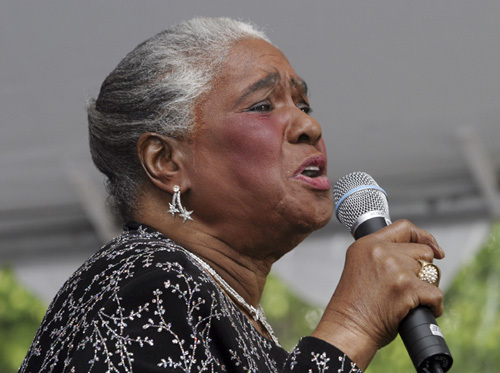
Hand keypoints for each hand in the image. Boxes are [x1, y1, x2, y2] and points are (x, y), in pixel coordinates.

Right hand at [311, 219, 444, 368]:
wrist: (348, 328)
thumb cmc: (355, 306)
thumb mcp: (362, 269)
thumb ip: (382, 256)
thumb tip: (418, 256)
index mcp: (367, 244)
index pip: (404, 228)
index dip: (423, 237)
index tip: (435, 250)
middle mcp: (379, 251)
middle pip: (422, 252)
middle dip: (422, 271)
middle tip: (407, 289)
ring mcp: (394, 267)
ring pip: (431, 272)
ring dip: (426, 288)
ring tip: (408, 301)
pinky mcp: (406, 286)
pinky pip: (435, 293)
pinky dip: (433, 306)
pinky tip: (419, 311)